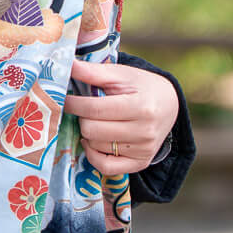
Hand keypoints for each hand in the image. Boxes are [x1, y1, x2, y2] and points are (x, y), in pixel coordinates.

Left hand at [65, 58, 178, 176]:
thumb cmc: (140, 86)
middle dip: (80, 117)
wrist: (169, 104)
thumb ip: (92, 71)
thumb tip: (66, 64)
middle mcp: (144, 132)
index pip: (94, 109)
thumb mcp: (120, 74)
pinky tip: (93, 141)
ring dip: (87, 133)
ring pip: (95, 146)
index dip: (72, 104)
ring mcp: (143, 150)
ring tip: (93, 121)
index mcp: (140, 107)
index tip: (63, 98)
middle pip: (91, 130)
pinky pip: (105, 167)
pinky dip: (92, 155)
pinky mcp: (140, 163)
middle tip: (82, 109)